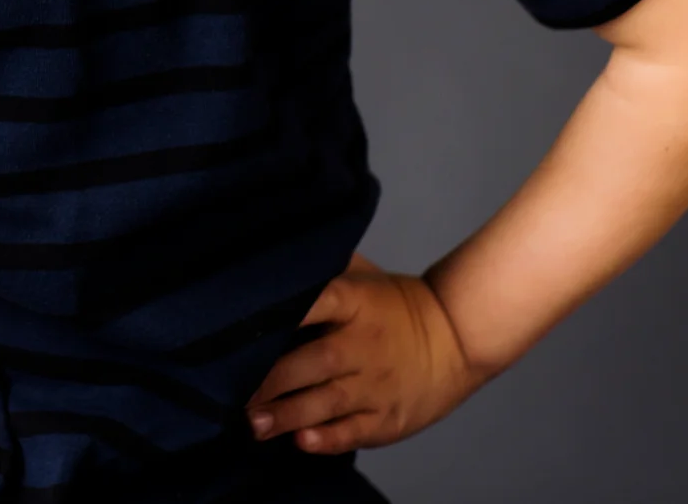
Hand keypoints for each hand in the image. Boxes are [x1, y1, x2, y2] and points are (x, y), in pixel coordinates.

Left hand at [244, 254, 487, 454]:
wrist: (457, 339)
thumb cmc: (394, 304)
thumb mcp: (362, 276)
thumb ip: (322, 265)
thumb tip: (272, 245)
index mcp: (354, 303)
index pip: (317, 301)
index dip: (284, 312)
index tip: (241, 325)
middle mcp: (362, 345)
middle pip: (314, 360)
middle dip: (270, 379)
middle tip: (229, 392)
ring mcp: (376, 385)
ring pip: (327, 402)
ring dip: (288, 414)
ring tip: (253, 424)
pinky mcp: (387, 419)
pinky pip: (354, 431)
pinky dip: (329, 439)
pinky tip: (302, 441)